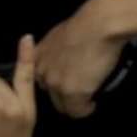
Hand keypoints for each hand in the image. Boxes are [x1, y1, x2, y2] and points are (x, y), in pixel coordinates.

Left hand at [35, 4, 128, 118]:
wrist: (99, 24)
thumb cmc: (86, 24)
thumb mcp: (59, 36)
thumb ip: (54, 51)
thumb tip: (63, 59)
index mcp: (37, 57)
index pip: (40, 81)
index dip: (56, 84)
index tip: (68, 83)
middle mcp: (42, 72)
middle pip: (50, 96)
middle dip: (64, 96)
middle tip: (80, 93)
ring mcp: (56, 83)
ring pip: (63, 106)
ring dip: (75, 104)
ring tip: (87, 99)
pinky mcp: (72, 92)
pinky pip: (77, 112)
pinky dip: (86, 109)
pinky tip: (92, 103)